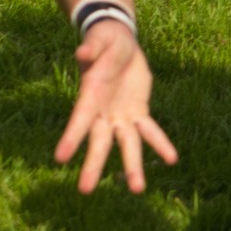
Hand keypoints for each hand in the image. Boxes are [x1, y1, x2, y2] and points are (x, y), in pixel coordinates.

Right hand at [53, 23, 177, 193]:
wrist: (120, 43)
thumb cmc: (104, 40)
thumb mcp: (99, 40)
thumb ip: (91, 47)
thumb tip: (81, 53)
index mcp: (90, 95)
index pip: (78, 120)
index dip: (70, 138)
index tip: (59, 159)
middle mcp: (103, 112)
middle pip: (98, 142)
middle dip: (93, 165)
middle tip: (85, 190)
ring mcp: (121, 116)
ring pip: (126, 145)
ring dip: (132, 166)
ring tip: (138, 190)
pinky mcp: (138, 113)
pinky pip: (150, 131)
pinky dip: (160, 144)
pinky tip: (171, 159)